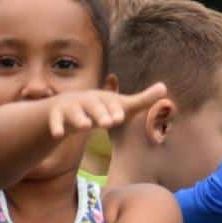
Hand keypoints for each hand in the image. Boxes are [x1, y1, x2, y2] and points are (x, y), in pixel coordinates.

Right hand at [46, 84, 166, 137]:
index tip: (120, 118)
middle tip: (109, 122)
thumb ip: (142, 99)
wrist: (67, 105)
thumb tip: (165, 87)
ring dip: (79, 119)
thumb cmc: (101, 107)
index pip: (111, 104)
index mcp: (103, 98)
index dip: (115, 110)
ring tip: (86, 126)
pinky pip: (55, 122)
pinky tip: (59, 135)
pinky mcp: (56, 116)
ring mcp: (70, 108)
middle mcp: (86, 100)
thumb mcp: (121, 104)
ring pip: (74, 113)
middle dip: (100, 114)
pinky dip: (57, 127)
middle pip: (93, 107)